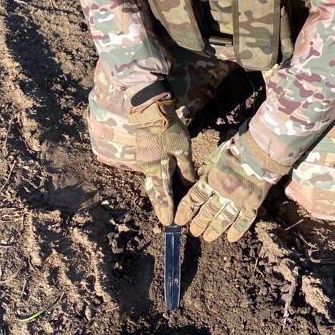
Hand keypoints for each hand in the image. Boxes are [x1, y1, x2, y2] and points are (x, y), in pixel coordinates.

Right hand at [126, 98, 194, 224]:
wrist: (150, 111)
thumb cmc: (169, 130)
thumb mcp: (183, 150)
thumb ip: (186, 170)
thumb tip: (189, 187)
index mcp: (158, 171)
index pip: (164, 196)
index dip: (167, 209)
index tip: (169, 222)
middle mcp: (148, 170)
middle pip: (155, 193)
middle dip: (160, 206)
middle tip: (164, 219)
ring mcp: (144, 162)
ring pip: (151, 184)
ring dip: (157, 196)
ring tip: (162, 206)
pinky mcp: (145, 154)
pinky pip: (151, 174)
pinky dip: (156, 183)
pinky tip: (161, 185)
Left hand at [174, 126, 289, 242]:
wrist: (260, 152)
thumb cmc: (237, 150)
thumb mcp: (215, 156)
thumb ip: (206, 169)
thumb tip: (198, 177)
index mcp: (211, 179)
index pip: (194, 198)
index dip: (186, 210)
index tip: (180, 220)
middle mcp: (222, 192)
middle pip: (207, 211)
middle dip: (199, 223)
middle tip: (194, 232)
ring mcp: (238, 200)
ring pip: (223, 218)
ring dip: (215, 229)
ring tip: (208, 237)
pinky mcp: (252, 203)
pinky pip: (244, 220)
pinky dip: (238, 230)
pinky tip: (231, 238)